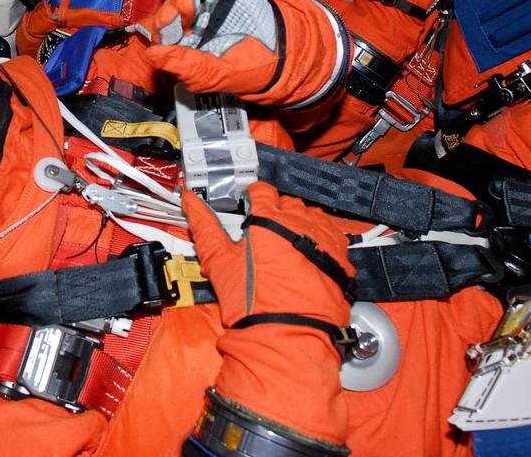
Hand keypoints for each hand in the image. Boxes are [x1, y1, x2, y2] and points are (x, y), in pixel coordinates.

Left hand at [131, 0, 348, 105]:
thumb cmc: (248, 68)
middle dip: (178, 2)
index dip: (163, 23)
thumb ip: (183, 65)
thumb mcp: (213, 75)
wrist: (283, 49)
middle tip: (189, 1)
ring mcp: (204, 3)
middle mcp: (189, 24)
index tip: (170, 18)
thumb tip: (152, 54)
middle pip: (172, 5)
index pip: (162, 32)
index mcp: (182, 47)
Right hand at [182, 182, 351, 330]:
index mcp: (268, 218)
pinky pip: (333, 238)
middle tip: (265, 235)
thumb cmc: (252, 304)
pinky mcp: (341, 259)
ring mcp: (324, 239)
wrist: (288, 339)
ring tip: (288, 248)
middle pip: (288, 203)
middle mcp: (299, 222)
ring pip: (312, 218)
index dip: (253, 197)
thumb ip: (204, 226)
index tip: (249, 208)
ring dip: (301, 225)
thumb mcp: (219, 263)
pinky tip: (310, 259)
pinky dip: (321, 243)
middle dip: (276, 214)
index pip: (262, 190)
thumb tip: (189, 199)